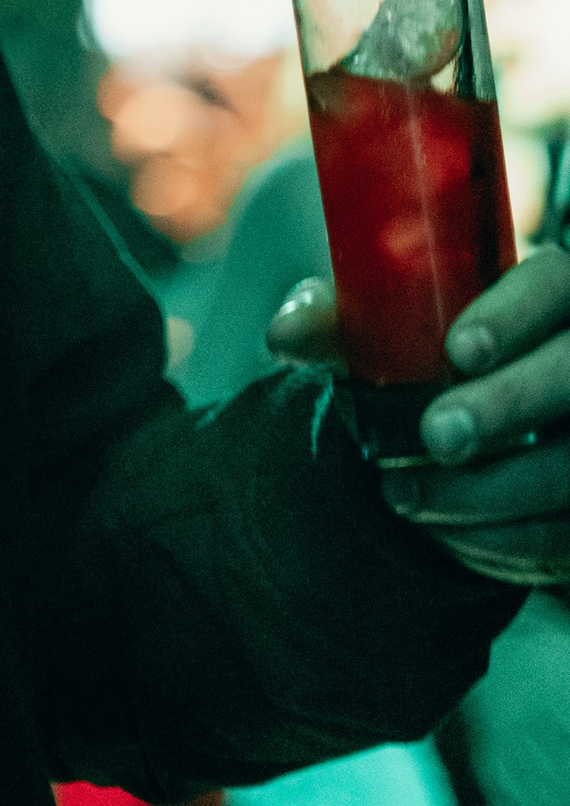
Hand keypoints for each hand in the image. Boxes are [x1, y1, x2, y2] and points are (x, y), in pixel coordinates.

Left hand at [267, 248, 569, 583]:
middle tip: (435, 435)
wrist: (473, 424)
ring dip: (491, 491)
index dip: (513, 315)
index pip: (552, 284)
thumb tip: (282, 334)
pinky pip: (563, 534)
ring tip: (405, 496)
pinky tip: (445, 532)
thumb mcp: (384, 326)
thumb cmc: (427, 353)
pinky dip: (503, 540)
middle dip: (508, 405)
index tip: (457, 350)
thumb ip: (336, 318)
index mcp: (548, 292)